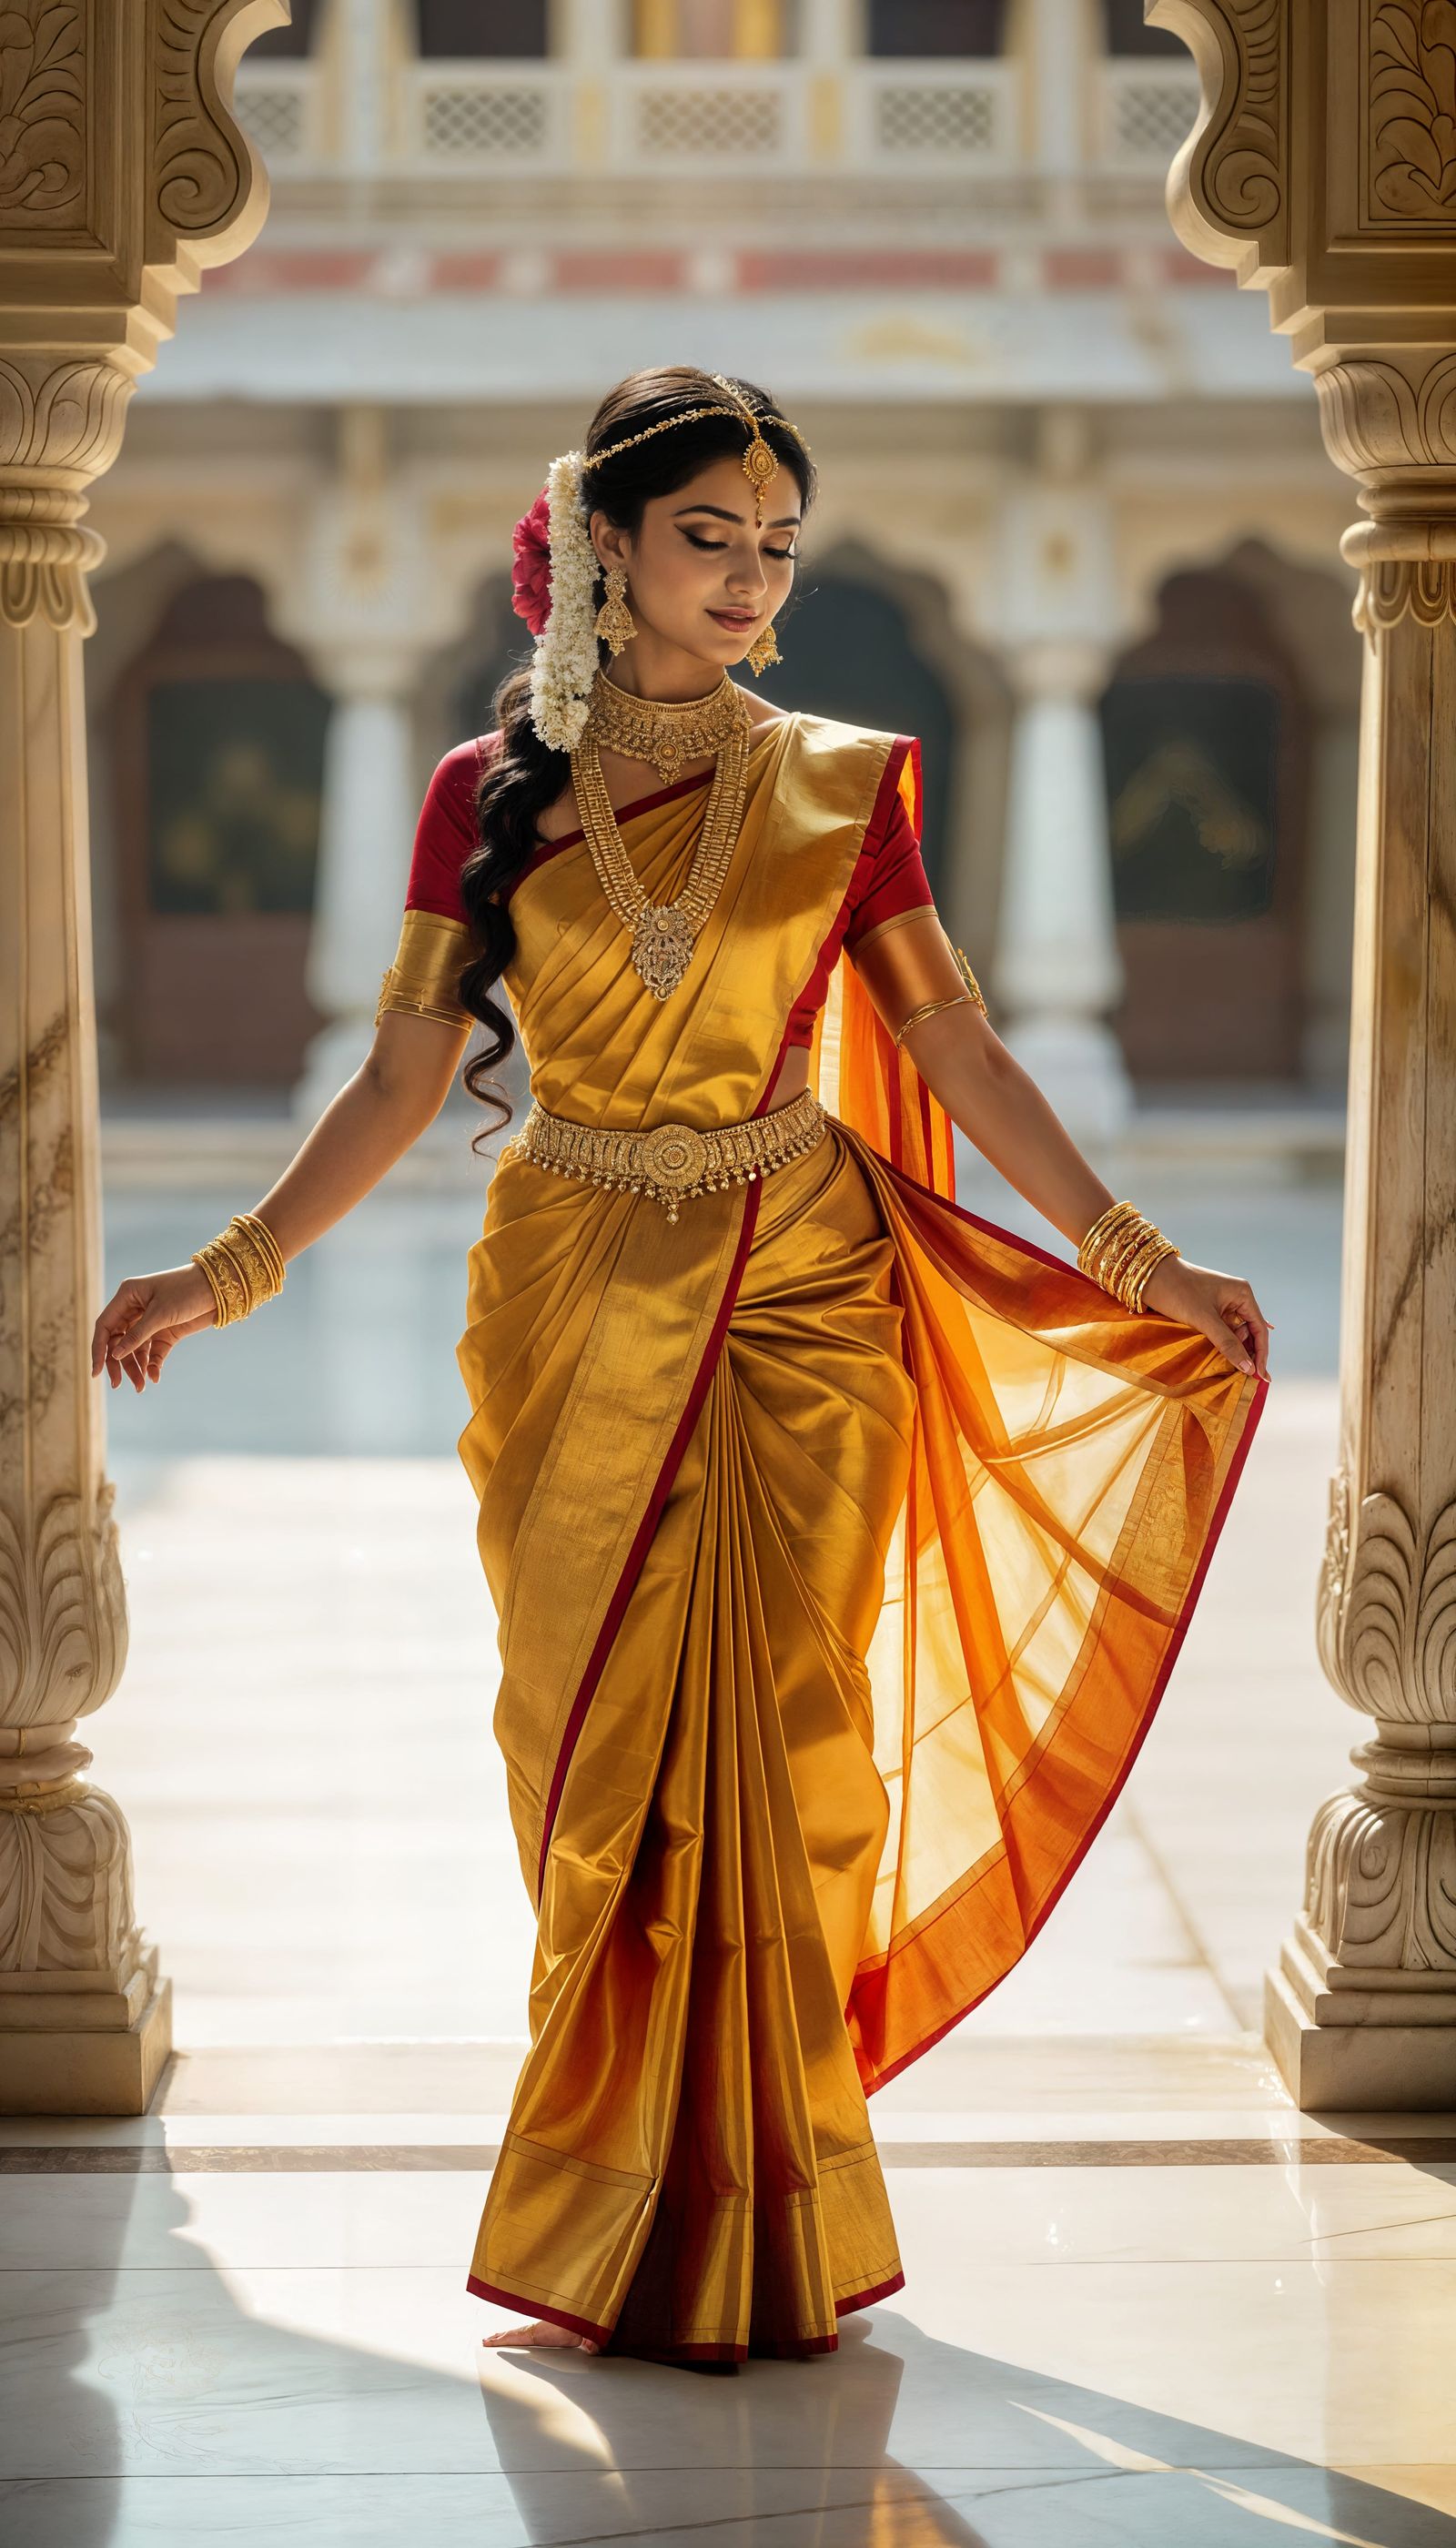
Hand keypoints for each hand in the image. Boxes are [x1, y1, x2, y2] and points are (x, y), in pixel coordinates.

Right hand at [91, 1265, 217, 1393]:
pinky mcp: (166, 1332)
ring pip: (135, 1349)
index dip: (98, 1349)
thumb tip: (114, 1355)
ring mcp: (150, 1321)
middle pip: (118, 1341)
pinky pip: (153, 1352)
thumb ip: (137, 1335)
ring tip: (141, 1386)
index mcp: (127, 1296)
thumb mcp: (160, 1314)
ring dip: (136, 1367)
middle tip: (119, 1385)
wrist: (219, 1288)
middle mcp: (135, 1308)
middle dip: (118, 1363)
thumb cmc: (188, 1291)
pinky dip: (152, 1364)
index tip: (96, 1372)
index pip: (104, 1326)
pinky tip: (154, 1376)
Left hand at [1138, 1253, 1270, 1380]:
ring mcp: (1223, 1303)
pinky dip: (1224, 1344)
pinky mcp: (1209, 1309)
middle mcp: (1236, 1297)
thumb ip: (1227, 1343)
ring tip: (1237, 1372)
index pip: (1259, 1329)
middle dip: (1249, 1354)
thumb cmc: (1177, 1290)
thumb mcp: (1204, 1319)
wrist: (1150, 1277)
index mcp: (1242, 1294)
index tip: (1259, 1376)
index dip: (1260, 1354)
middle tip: (1249, 1379)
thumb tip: (1248, 1367)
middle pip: (1250, 1332)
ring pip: (1236, 1333)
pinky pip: (1222, 1330)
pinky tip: (1226, 1358)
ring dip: (1236, 1350)